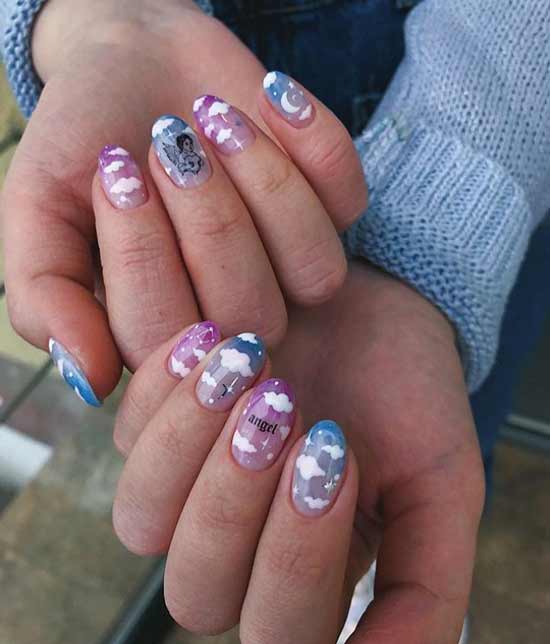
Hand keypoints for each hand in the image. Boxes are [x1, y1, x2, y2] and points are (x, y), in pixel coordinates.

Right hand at [0, 0, 365, 404]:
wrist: (136, 63)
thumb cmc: (84, 139)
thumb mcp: (38, 210)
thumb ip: (45, 293)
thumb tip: (93, 382)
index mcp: (158, 327)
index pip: (166, 339)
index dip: (144, 255)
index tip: (116, 169)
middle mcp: (231, 311)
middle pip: (252, 315)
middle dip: (210, 217)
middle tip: (166, 138)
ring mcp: (288, 266)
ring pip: (317, 271)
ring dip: (267, 183)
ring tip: (212, 115)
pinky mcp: (332, 210)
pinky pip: (350, 197)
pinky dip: (312, 138)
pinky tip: (267, 96)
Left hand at [112, 262, 483, 642]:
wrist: (372, 305)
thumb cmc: (406, 391)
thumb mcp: (441, 486)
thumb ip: (423, 589)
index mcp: (313, 573)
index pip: (280, 628)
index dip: (299, 555)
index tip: (335, 453)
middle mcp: (240, 544)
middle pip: (196, 590)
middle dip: (235, 499)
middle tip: (284, 405)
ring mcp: (189, 487)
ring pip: (142, 522)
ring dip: (188, 446)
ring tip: (245, 365)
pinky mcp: (155, 427)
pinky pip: (126, 435)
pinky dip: (164, 389)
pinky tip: (211, 340)